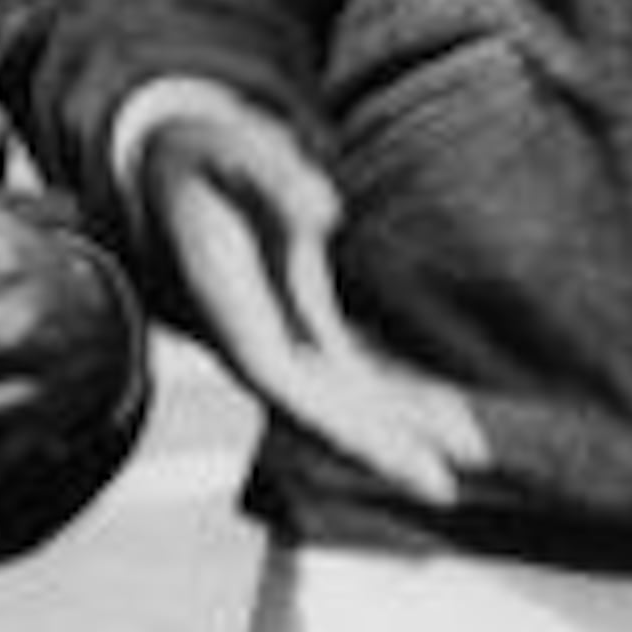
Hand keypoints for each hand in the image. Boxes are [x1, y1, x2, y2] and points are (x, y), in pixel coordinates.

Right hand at [136, 91, 486, 514]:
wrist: (165, 166)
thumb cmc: (200, 155)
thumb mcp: (228, 148)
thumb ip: (274, 176)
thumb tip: (328, 209)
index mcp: (229, 309)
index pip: (285, 382)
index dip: (334, 421)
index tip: (382, 451)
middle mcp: (253, 338)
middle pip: (320, 409)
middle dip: (380, 446)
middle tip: (444, 483)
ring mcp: (279, 337)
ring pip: (342, 397)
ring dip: (401, 426)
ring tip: (467, 450)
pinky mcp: (302, 323)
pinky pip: (353, 370)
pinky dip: (398, 391)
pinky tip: (443, 407)